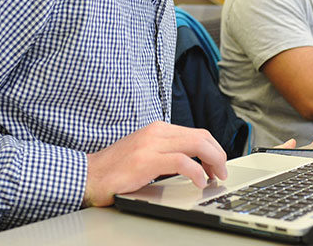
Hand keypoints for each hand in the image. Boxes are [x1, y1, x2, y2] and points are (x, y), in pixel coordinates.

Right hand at [84, 121, 227, 206]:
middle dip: (219, 155)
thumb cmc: (117, 168)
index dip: (215, 149)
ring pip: (196, 144)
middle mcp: (155, 132)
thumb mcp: (146, 153)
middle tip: (221, 174)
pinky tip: (199, 182)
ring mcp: (151, 145)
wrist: (90, 175)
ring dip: (214, 162)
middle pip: (202, 136)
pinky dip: (197, 172)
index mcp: (157, 129)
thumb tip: (194, 161)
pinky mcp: (146, 161)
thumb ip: (166, 151)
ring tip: (215, 177)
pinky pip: (182, 162)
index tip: (218, 166)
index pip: (198, 132)